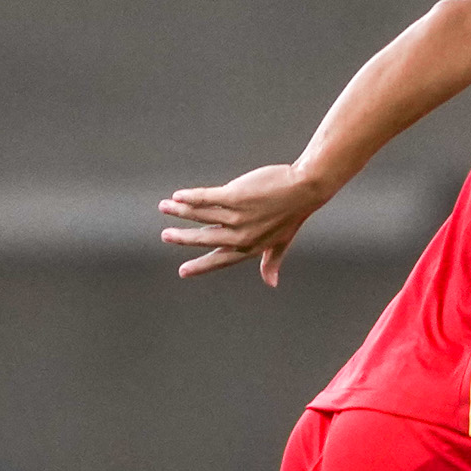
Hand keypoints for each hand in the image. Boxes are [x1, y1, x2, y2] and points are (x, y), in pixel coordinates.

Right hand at [161, 164, 334, 284]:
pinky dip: (190, 197)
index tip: (183, 272)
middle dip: (182, 238)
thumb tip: (271, 283)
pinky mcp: (236, 196)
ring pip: (202, 215)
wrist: (306, 188)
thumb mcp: (283, 241)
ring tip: (164, 207)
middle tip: (165, 237)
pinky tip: (178, 196)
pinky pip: (206, 198)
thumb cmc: (294, 213)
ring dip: (180, 211)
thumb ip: (272, 261)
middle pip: (205, 238)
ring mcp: (238, 216)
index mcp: (250, 248)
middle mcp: (242, 235)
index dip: (201, 266)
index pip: (220, 260)